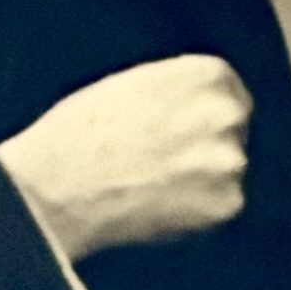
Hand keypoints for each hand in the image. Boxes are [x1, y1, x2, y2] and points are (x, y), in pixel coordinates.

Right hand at [0, 54, 250, 259]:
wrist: (57, 187)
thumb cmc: (78, 134)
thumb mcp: (130, 87)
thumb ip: (173, 92)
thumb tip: (191, 107)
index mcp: (207, 75)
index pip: (225, 91)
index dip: (203, 111)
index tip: (188, 128)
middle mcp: (227, 112)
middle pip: (232, 129)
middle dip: (208, 144)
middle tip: (167, 163)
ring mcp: (230, 160)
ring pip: (224, 171)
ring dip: (202, 181)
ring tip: (151, 188)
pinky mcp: (226, 203)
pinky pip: (218, 209)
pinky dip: (196, 214)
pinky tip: (156, 210)